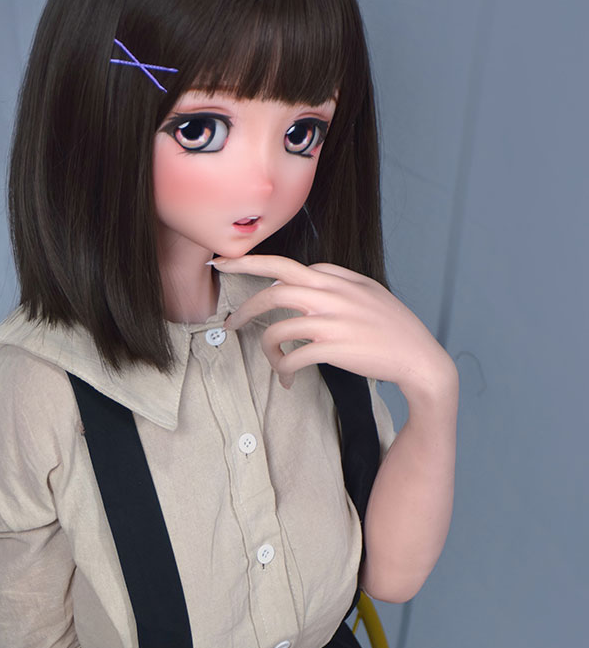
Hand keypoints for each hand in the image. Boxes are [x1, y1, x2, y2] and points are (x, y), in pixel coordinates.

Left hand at [222, 247, 446, 410]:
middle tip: (228, 323)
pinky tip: (287, 380)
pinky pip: (292, 359)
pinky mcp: (333, 350)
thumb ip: (339, 280)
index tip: (229, 268)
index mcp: (337, 279)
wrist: (418, 357)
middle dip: (245, 307)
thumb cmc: (394, 327)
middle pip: (274, 291)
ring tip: (271, 361)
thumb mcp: (368, 291)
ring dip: (265, 349)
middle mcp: (331, 296)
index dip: (254, 268)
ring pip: (277, 329)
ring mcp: (331, 323)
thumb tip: (312, 275)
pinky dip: (283, 372)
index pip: (286, 267)